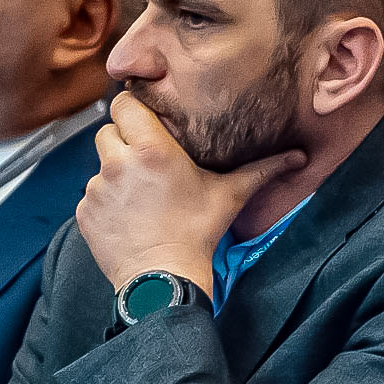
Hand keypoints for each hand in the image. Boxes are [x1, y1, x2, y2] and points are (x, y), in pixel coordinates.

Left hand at [76, 93, 305, 292]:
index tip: (145, 122)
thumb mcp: (230, 195)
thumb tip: (298, 157)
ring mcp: (97, 189)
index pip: (124, 105)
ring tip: (139, 196)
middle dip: (123, 142)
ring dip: (115, 175)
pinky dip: (106, 204)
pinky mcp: (86, 213)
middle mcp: (118, 163)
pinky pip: (91, 198)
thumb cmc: (198, 233)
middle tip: (145, 162)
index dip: (133, 110)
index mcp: (151, 149)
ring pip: (100, 167)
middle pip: (108, 132)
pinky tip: (128, 219)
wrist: (165, 279)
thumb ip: (261, 170)